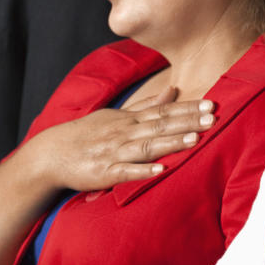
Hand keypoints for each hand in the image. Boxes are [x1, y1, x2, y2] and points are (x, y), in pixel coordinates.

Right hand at [20, 87, 214, 191]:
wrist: (51, 154)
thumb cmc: (87, 134)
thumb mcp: (116, 115)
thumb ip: (146, 105)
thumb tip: (173, 90)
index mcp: (128, 119)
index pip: (163, 111)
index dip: (187, 108)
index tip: (211, 104)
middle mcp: (124, 132)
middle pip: (160, 125)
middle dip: (187, 122)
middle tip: (213, 117)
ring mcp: (114, 152)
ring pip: (147, 147)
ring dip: (170, 143)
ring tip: (194, 140)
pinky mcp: (104, 173)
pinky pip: (126, 172)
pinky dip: (142, 171)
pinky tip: (160, 171)